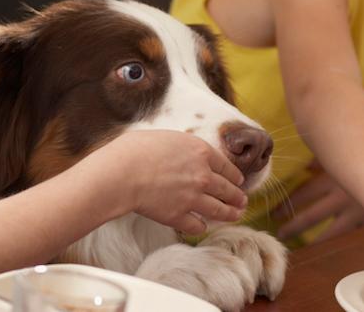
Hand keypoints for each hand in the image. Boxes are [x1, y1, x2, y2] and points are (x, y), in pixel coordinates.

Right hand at [98, 130, 246, 234]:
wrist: (121, 173)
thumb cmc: (135, 150)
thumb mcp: (165, 137)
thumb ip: (183, 147)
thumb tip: (185, 152)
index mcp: (201, 152)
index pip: (228, 168)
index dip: (235, 176)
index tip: (238, 181)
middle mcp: (203, 176)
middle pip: (229, 190)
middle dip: (238, 197)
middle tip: (242, 201)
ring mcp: (193, 198)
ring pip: (220, 211)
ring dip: (230, 214)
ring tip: (235, 216)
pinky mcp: (179, 216)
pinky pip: (198, 226)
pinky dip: (202, 226)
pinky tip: (202, 225)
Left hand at [271, 164, 363, 241]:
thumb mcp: (346, 154)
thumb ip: (323, 161)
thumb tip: (305, 163)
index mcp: (333, 178)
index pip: (304, 194)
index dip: (288, 203)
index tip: (273, 211)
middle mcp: (340, 197)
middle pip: (311, 216)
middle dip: (294, 226)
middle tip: (279, 233)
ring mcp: (354, 211)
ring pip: (328, 230)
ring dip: (311, 237)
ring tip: (297, 244)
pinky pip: (346, 232)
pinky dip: (333, 238)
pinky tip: (326, 244)